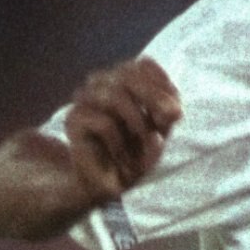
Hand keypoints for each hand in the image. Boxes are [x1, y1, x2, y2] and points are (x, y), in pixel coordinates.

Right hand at [64, 58, 181, 203]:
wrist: (105, 184)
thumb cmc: (134, 154)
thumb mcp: (159, 133)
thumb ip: (166, 117)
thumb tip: (174, 110)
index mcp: (122, 79)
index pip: (143, 65)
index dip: (162, 84)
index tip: (177, 112)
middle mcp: (101, 83)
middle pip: (128, 74)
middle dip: (153, 98)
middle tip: (166, 123)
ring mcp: (84, 98)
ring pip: (115, 96)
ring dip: (137, 122)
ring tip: (143, 143)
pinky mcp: (73, 120)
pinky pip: (104, 123)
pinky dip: (120, 142)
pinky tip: (122, 157)